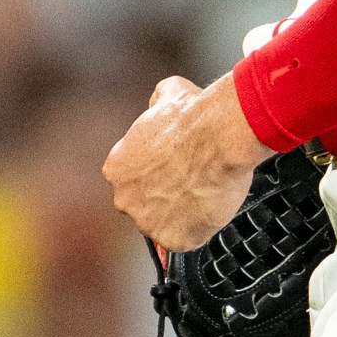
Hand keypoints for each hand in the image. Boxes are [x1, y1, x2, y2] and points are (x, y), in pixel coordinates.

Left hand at [102, 73, 274, 252]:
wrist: (219, 137)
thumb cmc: (194, 117)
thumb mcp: (165, 94)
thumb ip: (155, 107)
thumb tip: (160, 105)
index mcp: (117, 169)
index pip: (132, 180)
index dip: (155, 176)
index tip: (172, 171)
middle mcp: (125, 199)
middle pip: (145, 206)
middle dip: (164, 198)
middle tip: (189, 183)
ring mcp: (149, 224)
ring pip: (165, 224)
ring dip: (181, 214)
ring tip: (203, 193)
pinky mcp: (175, 241)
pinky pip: (187, 239)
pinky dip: (198, 228)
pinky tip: (209, 207)